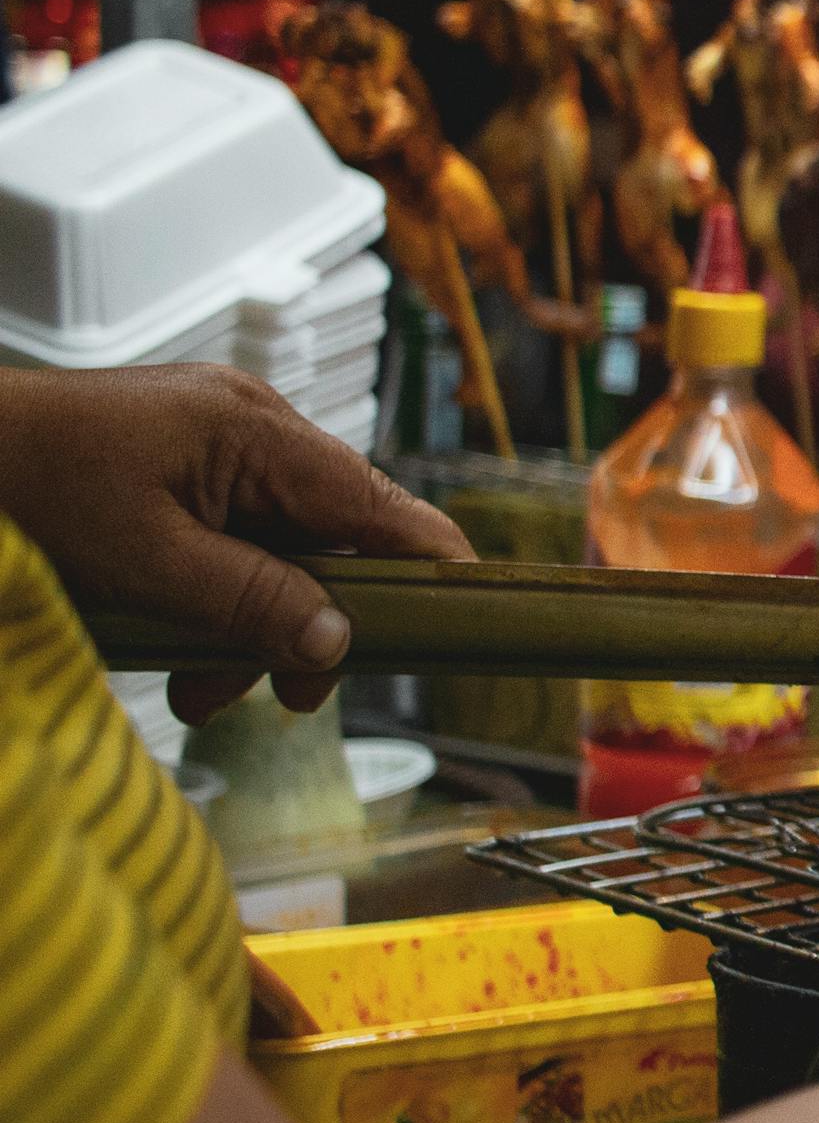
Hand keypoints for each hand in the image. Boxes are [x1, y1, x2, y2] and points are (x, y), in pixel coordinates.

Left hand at [0, 363, 471, 722]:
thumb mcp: (146, 564)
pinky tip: (176, 644)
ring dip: (251, 622)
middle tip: (285, 697)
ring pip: (279, 545)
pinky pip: (233, 534)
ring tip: (196, 689)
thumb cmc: (28, 489)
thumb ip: (252, 601)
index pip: (378, 502)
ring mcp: (214, 440)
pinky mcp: (181, 460)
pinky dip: (216, 594)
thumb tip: (339, 642)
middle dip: (308, 621)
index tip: (470, 616)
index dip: (431, 563)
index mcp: (255, 431)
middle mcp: (250, 425)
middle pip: (330, 535)